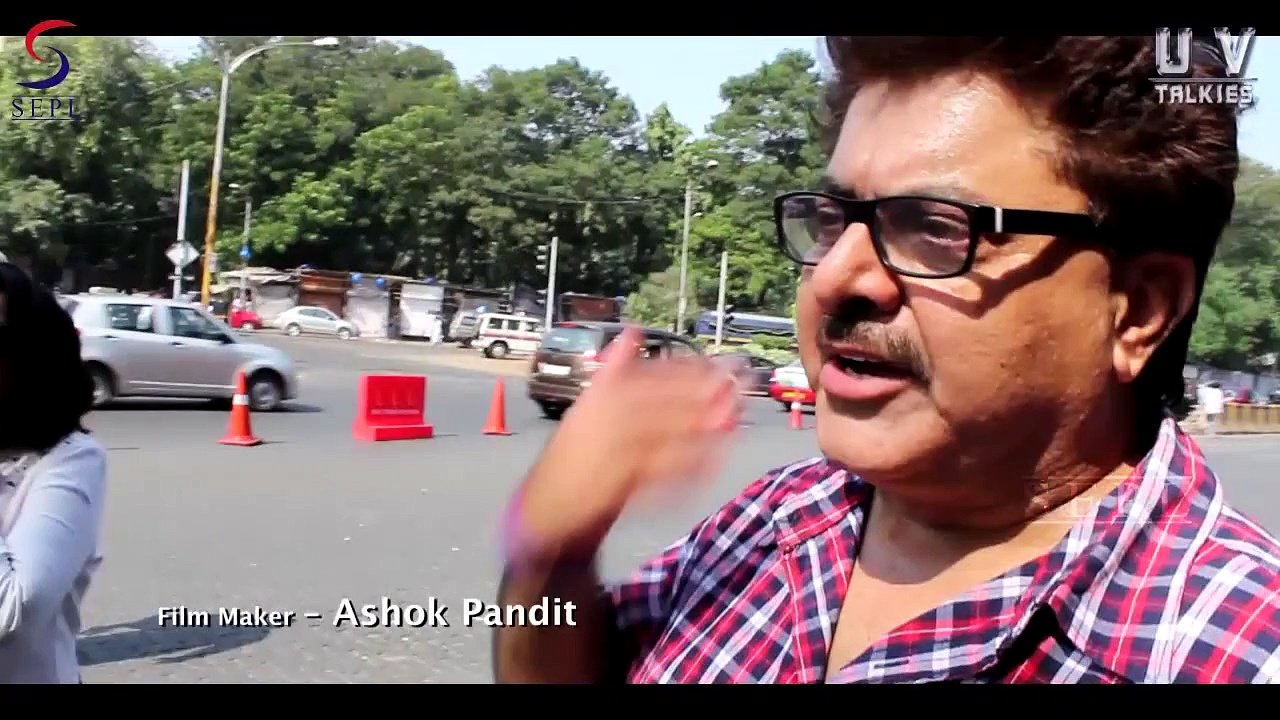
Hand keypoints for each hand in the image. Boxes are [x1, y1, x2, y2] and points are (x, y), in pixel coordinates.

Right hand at [503, 326, 740, 566]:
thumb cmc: (576, 451)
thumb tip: (631, 331)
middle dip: (705, 395)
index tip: (721, 364)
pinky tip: (713, 465)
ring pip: (666, 437)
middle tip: (740, 387)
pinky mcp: (616, 484)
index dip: (689, 369)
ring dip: (703, 430)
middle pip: (665, 403)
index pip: (652, 375)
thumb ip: (614, 370)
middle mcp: (604, 420)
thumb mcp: (589, 403)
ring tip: (734, 422)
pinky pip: (659, 475)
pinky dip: (686, 470)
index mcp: (599, 396)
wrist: (547, 503)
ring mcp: (610, 452)